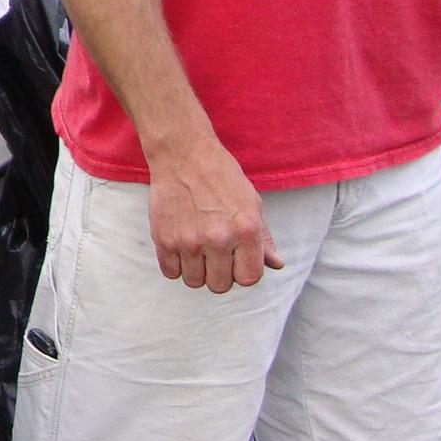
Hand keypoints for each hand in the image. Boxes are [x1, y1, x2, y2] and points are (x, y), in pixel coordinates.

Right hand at [146, 137, 283, 290]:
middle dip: (220, 274)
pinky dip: (176, 265)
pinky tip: (181, 247)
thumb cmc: (222, 177)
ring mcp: (188, 241)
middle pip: (220, 285)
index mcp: (246, 230)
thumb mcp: (252, 204)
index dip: (244, 272)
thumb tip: (276, 264)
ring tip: (197, 249)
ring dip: (197, 270)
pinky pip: (171, 272)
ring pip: (194, 281)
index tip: (237, 261)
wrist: (184, 155)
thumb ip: (264, 239)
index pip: (249, 278)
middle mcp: (218, 239)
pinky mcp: (164, 239)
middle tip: (215, 255)